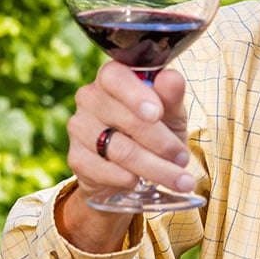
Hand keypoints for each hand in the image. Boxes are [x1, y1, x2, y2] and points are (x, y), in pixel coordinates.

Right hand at [59, 62, 191, 250]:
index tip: (157, 114)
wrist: (134, 168)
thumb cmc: (156, 128)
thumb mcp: (170, 112)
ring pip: (119, 149)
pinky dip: (128, 178)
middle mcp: (90, 97)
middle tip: (183, 158)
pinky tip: (141, 182)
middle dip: (162, 143)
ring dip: (154, 167)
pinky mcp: (76, 157)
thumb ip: (171, 95)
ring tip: (179, 179)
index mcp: (113, 77)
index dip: (136, 95)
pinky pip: (104, 170)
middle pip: (126, 120)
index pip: (116, 77)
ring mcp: (80, 126)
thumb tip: (171, 78)